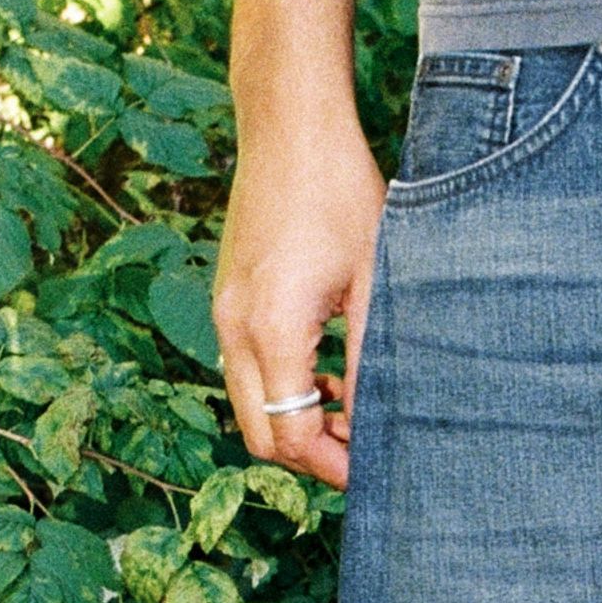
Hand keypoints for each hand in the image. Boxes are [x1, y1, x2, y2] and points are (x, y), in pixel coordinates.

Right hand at [214, 121, 385, 488]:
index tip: (375, 473)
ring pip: (249, 405)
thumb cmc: (342, 192)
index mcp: (273, 329)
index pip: (290, 436)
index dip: (333, 467)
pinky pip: (245, 370)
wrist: (289, 128)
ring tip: (351, 405)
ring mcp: (223, 313)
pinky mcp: (226, 299)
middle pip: (260, 434)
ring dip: (296, 419)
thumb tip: (378, 424)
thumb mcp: (374, 281)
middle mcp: (235, 328)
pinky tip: (326, 369)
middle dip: (310, 453)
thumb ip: (371, 360)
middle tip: (364, 449)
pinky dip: (281, 387)